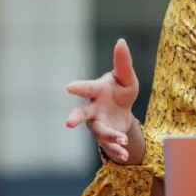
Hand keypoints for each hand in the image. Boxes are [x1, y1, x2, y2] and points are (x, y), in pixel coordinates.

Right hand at [65, 38, 139, 162]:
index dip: (78, 87)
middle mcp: (92, 109)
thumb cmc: (120, 89)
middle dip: (75, 118)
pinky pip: (108, 145)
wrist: (123, 110)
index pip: (86, 88)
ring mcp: (97, 124)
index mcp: (96, 91)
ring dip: (109, 136)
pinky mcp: (105, 137)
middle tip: (68, 123)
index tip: (68, 87)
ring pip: (99, 131)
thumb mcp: (126, 77)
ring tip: (122, 140)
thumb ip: (123, 62)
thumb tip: (121, 41)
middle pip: (81, 114)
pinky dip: (116, 150)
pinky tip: (124, 154)